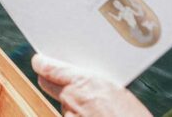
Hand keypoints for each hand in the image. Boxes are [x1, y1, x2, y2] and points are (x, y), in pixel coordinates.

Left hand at [31, 55, 150, 116]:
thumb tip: (85, 80)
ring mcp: (69, 116)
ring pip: (63, 105)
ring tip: (93, 107)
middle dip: (52, 81)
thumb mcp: (116, 91)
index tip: (39, 60)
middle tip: (58, 78)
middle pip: (48, 85)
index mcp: (83, 82)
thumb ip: (93, 82)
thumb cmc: (131, 116)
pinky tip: (95, 115)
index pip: (49, 68)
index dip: (42, 63)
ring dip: (72, 105)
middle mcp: (71, 99)